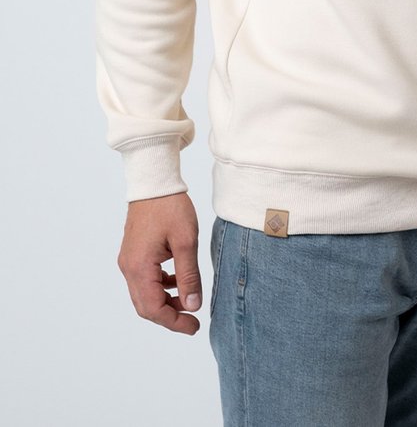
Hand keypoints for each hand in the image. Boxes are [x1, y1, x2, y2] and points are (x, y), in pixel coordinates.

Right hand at [117, 192, 202, 334]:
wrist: (154, 181)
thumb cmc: (170, 207)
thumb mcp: (185, 242)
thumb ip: (189, 276)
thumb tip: (192, 306)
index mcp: (139, 267)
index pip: (153, 309)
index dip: (174, 322)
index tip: (194, 326)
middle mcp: (128, 267)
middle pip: (145, 306)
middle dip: (169, 316)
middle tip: (193, 321)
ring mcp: (129, 260)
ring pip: (145, 294)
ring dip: (165, 302)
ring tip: (189, 301)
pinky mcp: (133, 253)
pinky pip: (145, 280)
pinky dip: (161, 286)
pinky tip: (178, 280)